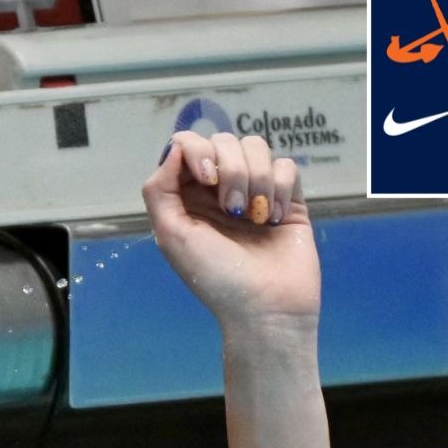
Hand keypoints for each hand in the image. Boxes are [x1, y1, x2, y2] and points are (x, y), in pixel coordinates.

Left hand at [142, 131, 320, 330]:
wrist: (266, 307)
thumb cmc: (214, 277)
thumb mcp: (172, 235)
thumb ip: (160, 190)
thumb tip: (176, 147)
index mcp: (188, 196)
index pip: (188, 144)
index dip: (198, 151)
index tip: (206, 178)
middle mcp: (219, 189)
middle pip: (225, 141)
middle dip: (230, 170)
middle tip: (232, 211)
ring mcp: (254, 191)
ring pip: (257, 148)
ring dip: (255, 180)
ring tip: (255, 218)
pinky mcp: (287, 198)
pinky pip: (286, 165)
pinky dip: (280, 189)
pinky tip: (276, 220)